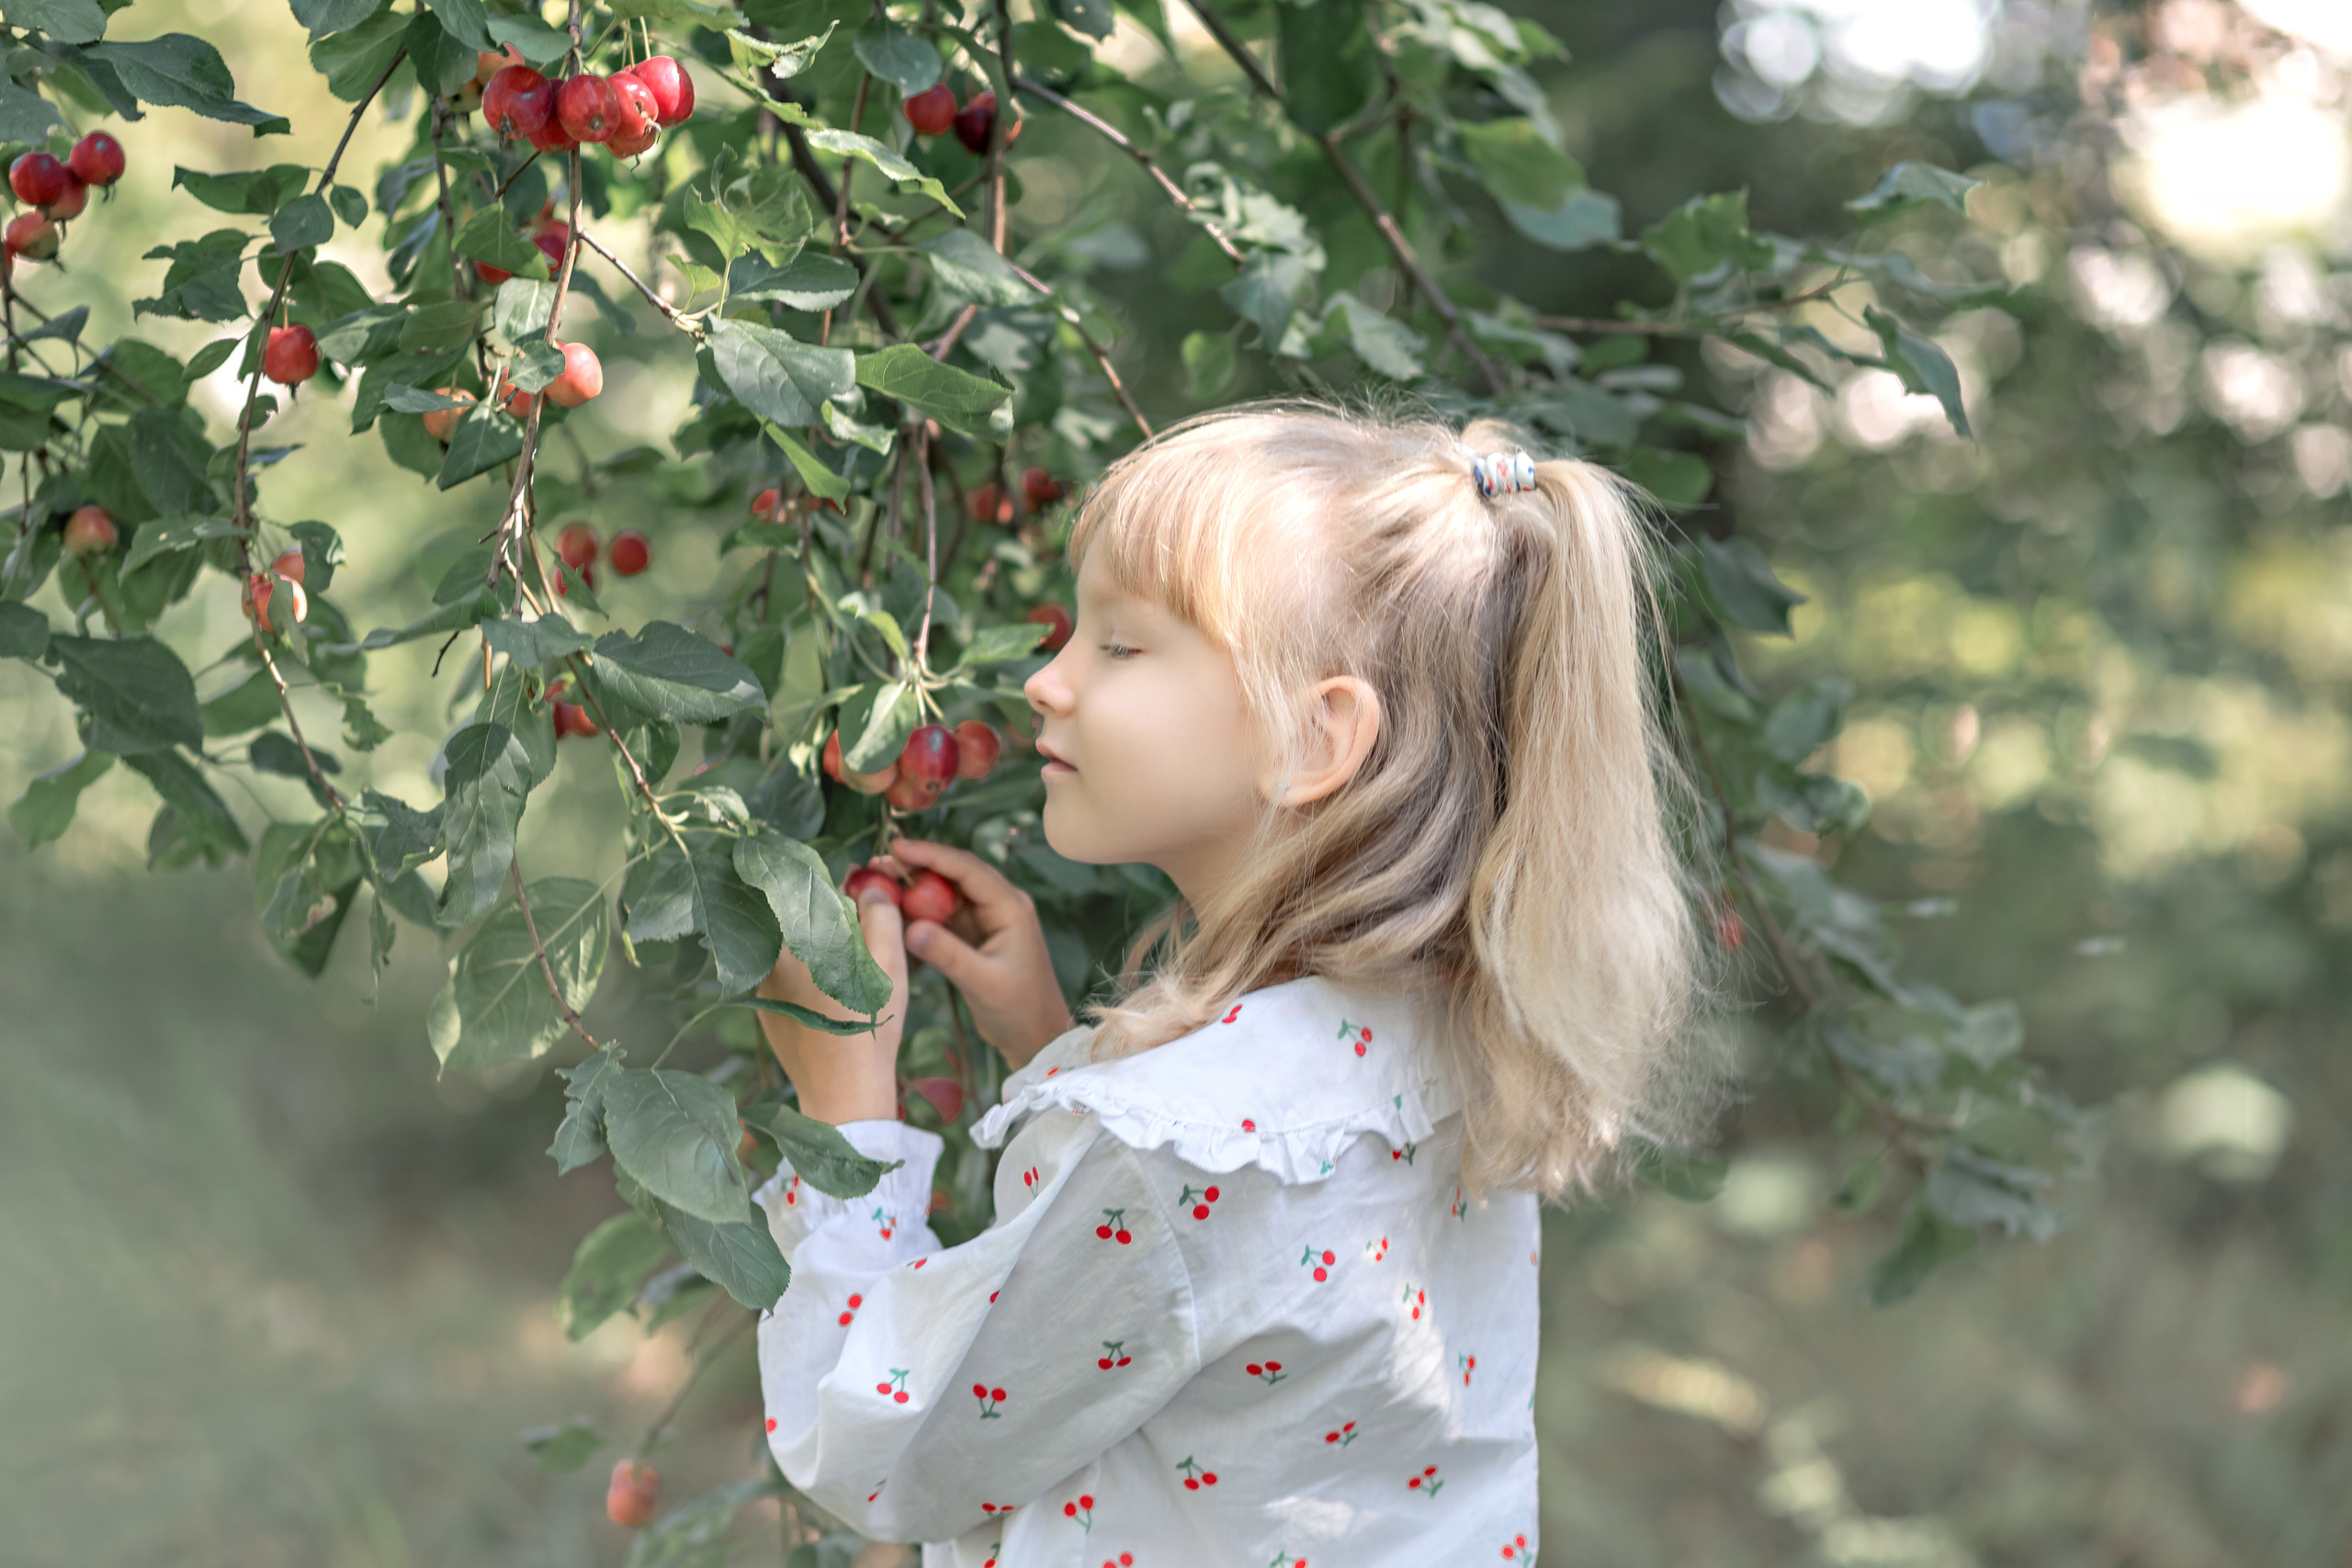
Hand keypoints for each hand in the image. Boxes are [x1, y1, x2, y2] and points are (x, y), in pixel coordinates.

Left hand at [755, 881, 906, 1124]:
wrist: (843, 1094)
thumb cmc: (868, 1027)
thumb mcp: (888, 965)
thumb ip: (880, 916)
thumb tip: (870, 887)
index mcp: (792, 940)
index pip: (806, 891)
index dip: (834, 888)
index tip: (857, 896)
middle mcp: (767, 960)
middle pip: (795, 920)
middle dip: (824, 917)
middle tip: (855, 931)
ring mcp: (762, 986)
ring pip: (788, 950)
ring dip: (813, 946)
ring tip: (845, 965)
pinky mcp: (765, 1009)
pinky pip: (783, 977)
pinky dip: (803, 975)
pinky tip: (829, 994)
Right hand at [884, 839, 1073, 1069]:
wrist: (1037, 1038)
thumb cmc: (1020, 1010)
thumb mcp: (983, 982)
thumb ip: (948, 954)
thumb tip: (908, 927)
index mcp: (1010, 907)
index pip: (968, 869)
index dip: (931, 855)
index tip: (896, 848)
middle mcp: (1000, 905)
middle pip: (955, 875)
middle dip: (917, 868)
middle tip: (876, 866)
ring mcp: (986, 920)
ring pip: (946, 895)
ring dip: (915, 890)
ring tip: (879, 886)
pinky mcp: (975, 937)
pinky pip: (944, 917)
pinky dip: (920, 914)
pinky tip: (894, 914)